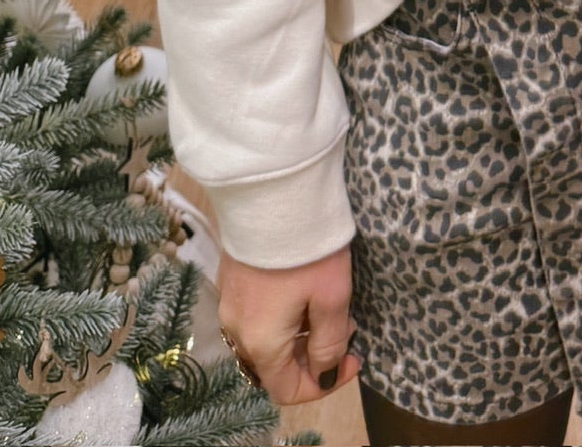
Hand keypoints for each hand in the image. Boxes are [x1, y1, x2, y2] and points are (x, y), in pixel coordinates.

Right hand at [216, 245, 359, 404]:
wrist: (271, 192)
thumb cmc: (306, 249)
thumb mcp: (332, 297)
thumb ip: (330, 343)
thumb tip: (324, 374)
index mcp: (261, 343)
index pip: (287, 389)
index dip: (323, 385)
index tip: (352, 359)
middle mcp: (237, 330)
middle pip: (275, 365)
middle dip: (313, 356)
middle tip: (346, 328)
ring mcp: (229, 303)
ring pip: (266, 339)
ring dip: (299, 335)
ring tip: (329, 306)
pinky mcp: (231, 278)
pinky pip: (256, 315)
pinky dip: (283, 315)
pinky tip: (304, 289)